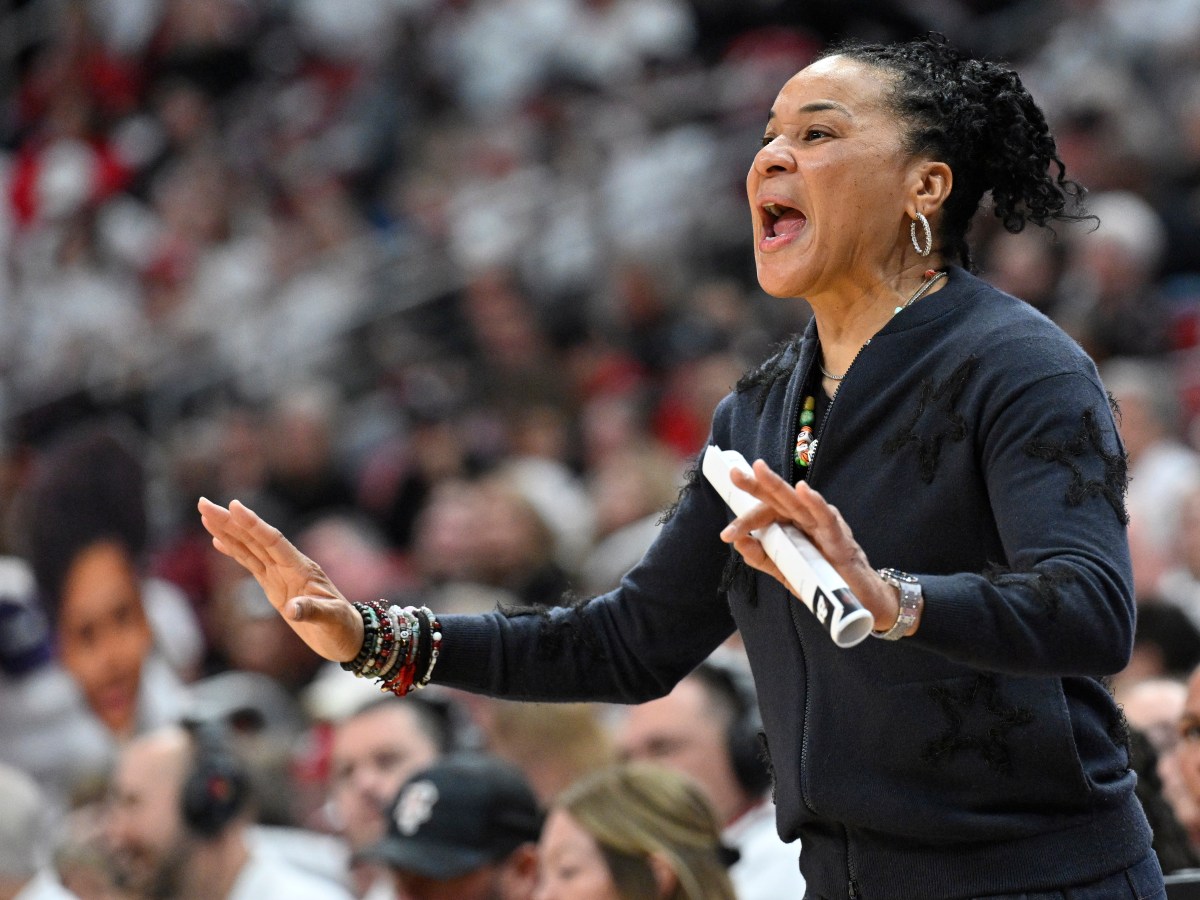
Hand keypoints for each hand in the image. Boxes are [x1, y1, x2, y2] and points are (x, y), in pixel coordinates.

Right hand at [197, 497, 363, 661]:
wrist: (347, 635)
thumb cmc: (341, 627)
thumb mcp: (331, 619)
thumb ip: (312, 611)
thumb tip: (291, 610)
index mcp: (301, 569)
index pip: (273, 541)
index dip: (253, 524)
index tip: (233, 506)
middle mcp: (288, 566)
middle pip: (255, 539)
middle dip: (229, 521)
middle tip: (203, 503)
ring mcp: (280, 575)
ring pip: (249, 548)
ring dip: (227, 531)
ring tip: (206, 515)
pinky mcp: (274, 585)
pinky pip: (250, 563)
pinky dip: (234, 551)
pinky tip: (218, 541)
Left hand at [718, 460, 910, 633]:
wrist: (856, 600)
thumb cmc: (821, 579)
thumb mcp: (784, 570)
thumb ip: (761, 557)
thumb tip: (738, 542)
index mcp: (791, 524)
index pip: (765, 514)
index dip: (745, 521)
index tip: (727, 534)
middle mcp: (804, 519)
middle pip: (777, 499)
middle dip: (756, 485)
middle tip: (735, 474)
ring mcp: (821, 524)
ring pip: (797, 501)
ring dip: (778, 485)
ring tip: (760, 470)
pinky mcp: (838, 536)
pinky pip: (825, 517)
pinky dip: (815, 503)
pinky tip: (803, 490)